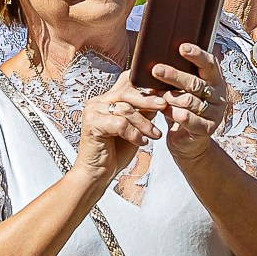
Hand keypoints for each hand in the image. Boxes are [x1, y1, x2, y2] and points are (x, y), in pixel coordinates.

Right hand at [75, 73, 158, 188]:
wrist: (98, 173)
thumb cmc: (116, 152)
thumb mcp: (136, 128)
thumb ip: (144, 112)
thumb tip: (161, 98)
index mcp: (107, 99)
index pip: (126, 82)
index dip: (145, 85)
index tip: (163, 94)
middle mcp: (98, 102)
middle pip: (127, 91)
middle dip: (148, 99)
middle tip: (164, 105)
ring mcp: (93, 111)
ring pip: (125, 109)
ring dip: (144, 123)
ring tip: (154, 134)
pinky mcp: (92, 124)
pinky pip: (120, 124)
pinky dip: (134, 133)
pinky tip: (141, 142)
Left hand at [147, 43, 233, 162]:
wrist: (189, 140)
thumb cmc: (184, 109)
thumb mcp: (183, 90)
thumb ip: (178, 76)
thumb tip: (157, 59)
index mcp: (214, 81)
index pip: (210, 64)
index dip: (197, 55)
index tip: (182, 47)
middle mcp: (218, 95)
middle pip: (195, 83)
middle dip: (174, 75)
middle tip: (156, 70)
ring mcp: (215, 113)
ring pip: (189, 101)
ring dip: (169, 97)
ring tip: (154, 94)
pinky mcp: (207, 129)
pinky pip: (188, 118)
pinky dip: (172, 113)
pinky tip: (162, 109)